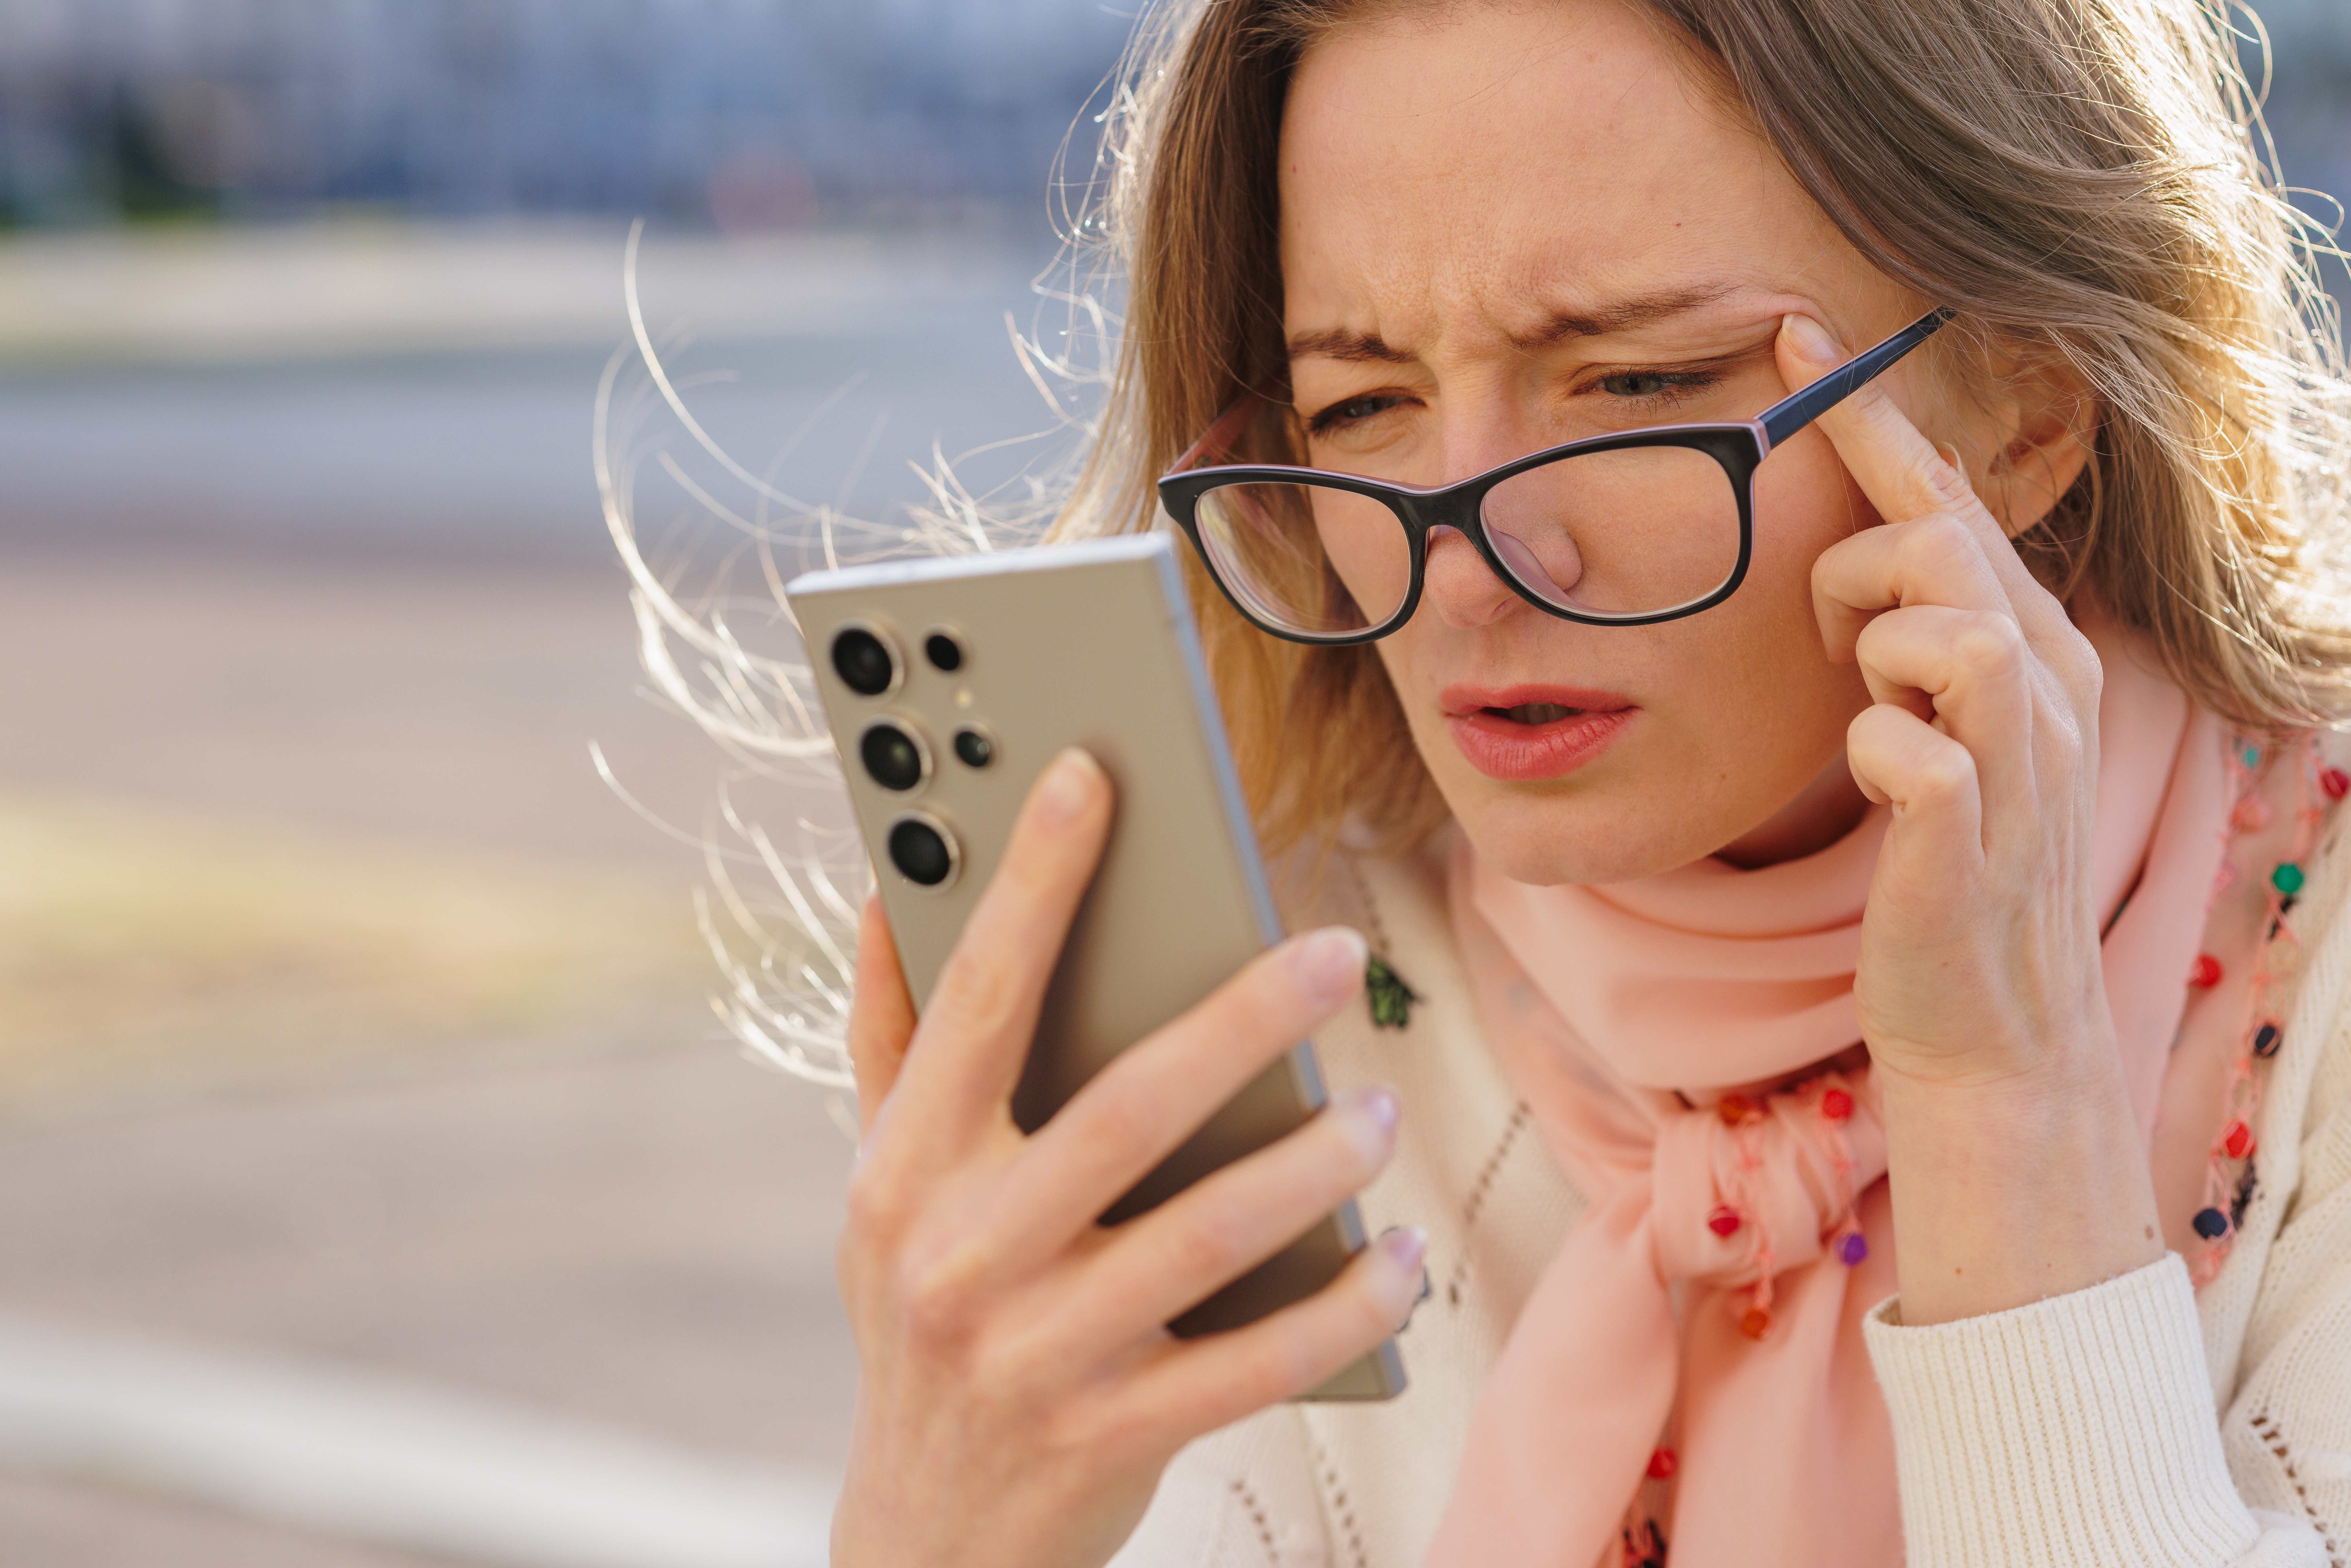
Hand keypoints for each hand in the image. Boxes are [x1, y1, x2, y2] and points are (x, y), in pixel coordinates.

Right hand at [831, 748, 1424, 1567]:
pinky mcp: (1114, 1434)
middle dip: (1240, 1019)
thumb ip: (887, 1046)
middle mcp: (962, 1254)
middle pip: (1125, 1109)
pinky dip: (1339, 1303)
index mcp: (907, 1171)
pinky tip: (1396, 1253)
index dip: (1034, 882)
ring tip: (1376, 1108)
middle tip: (1331, 952)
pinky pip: (1256, 1358)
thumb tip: (881, 894)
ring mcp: (1039, 1353)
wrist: (926, 1537)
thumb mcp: (880, 1191)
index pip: (978, 999)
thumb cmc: (918, 1319)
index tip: (1092, 775)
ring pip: (1205, 1234)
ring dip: (1311, 1163)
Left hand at [1779, 312, 2161, 1321]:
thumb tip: (1893, 531)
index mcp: (2034, 653)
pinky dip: (1877, 753)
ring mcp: (2019, 762)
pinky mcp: (1972, 835)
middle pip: (1941, 541)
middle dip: (1861, 572)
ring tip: (1880, 718)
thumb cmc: (1946, 869)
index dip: (1872, 421)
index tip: (1793, 339)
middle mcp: (2048, 687)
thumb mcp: (1941, 723)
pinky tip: (1887, 789)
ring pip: (1941, 621)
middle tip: (1843, 651)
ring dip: (1877, 656)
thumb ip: (1928, 630)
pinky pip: (1908, 745)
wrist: (1988, 1025)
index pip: (1950, 504)